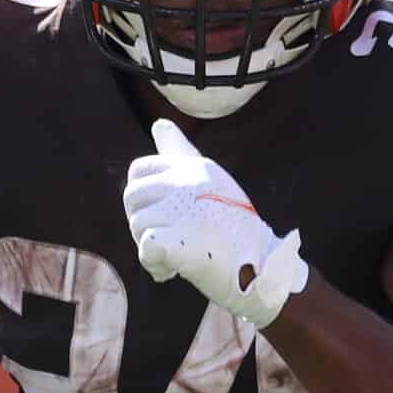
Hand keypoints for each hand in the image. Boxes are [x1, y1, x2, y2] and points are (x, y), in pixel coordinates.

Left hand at [122, 118, 308, 327]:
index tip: (160, 212)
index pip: (139, 169)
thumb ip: (178, 151)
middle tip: (169, 237)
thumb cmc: (233, 224)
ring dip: (148, 246)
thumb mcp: (209, 177)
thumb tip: (159, 124)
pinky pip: (146, 245)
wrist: (259, 263)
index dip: (143, 194)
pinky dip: (153, 261)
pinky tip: (170, 269)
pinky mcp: (176, 241)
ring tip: (177, 255)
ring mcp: (180, 211)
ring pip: (137, 225)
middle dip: (142, 220)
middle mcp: (184, 183)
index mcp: (192, 167)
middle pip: (132, 197)